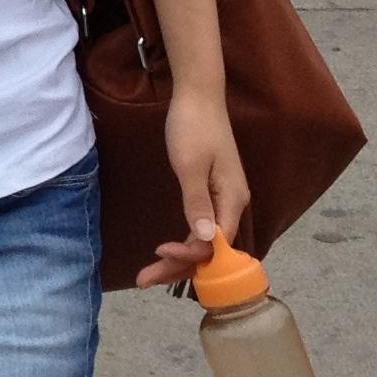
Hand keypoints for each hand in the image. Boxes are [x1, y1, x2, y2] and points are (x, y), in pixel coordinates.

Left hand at [135, 85, 249, 287]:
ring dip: (180, 258)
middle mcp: (233, 204)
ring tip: (149, 274)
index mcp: (233, 200)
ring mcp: (224, 200)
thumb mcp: (191, 166)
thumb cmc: (193, 127)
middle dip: (179, 267)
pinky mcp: (213, 194)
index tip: (159, 254)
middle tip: (143, 280)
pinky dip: (186, 242)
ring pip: (205, 241)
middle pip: (211, 249)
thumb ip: (197, 203)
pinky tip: (169, 251)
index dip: (189, 257)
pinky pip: (203, 228)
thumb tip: (205, 241)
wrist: (197, 97)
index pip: (216, 245)